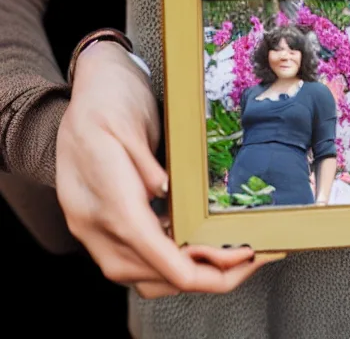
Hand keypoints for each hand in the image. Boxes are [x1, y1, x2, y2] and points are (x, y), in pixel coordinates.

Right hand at [56, 41, 267, 298]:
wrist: (87, 87)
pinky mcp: (99, 222)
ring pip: (142, 277)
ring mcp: (92, 225)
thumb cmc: (110, 97)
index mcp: (106, 197)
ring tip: (227, 258)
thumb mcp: (132, 123)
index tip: (242, 258)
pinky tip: (195, 247)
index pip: (157, 255)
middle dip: (206, 276)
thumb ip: (148, 168)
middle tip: (247, 260)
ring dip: (188, 275)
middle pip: (154, 276)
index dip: (205, 267)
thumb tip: (167, 198)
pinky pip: (134, 260)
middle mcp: (93, 223)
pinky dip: (168, 263)